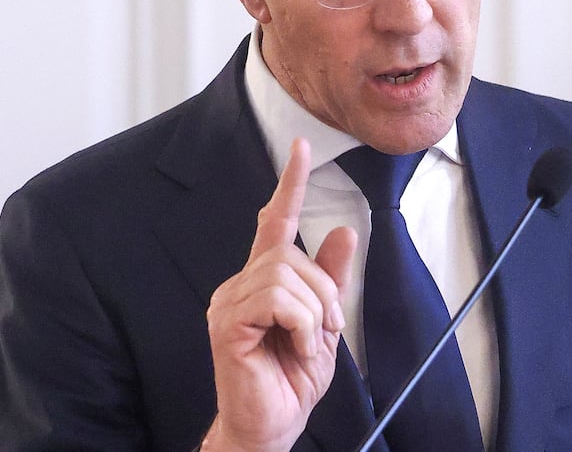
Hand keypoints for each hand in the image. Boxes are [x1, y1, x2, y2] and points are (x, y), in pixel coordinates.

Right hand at [203, 138, 357, 451]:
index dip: (289, 184)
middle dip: (324, 291)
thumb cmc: (289, 381)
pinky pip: (276, 299)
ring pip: (285, 275)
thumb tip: (344, 231)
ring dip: (314, 312)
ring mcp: (228, 303)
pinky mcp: (227, 324)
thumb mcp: (324, 325)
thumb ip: (329, 280)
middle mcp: (239, 285)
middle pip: (290, 254)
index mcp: (261, 282)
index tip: (301, 147)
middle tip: (328, 331)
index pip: (273, 222)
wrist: (271, 427)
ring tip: (309, 344)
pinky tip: (297, 349)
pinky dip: (301, 324)